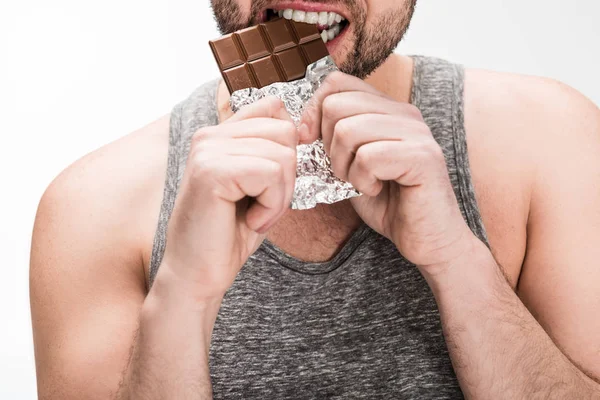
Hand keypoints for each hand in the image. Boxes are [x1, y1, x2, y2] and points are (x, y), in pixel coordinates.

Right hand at [160, 97, 297, 300]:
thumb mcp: (259, 186)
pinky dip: (271, 205)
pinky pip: (270, 174)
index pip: (274, 107)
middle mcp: (210, 135)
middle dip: (287, 177)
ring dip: (279, 196)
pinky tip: (250, 221)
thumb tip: (303, 128)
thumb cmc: (229, 233)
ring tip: (254, 215)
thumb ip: (272, 152)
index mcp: (220, 134)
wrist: (198, 274)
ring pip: (282, 155)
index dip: (289, 144)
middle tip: (262, 207)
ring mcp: (207, 150)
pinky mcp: (211, 171)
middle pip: (285, 132)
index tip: (277, 180)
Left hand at [301, 72, 477, 272]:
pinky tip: (377, 190)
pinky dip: (362, 181)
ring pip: (348, 131)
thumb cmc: (388, 204)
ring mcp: (417, 132)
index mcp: (388, 109)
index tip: (310, 141)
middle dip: (328, 145)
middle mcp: (405, 113)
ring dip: (344, 166)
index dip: (313, 111)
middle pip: (336, 105)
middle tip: (345, 171)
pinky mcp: (422, 157)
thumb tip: (301, 124)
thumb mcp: (351, 165)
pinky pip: (368, 157)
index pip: (337, 83)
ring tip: (362, 182)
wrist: (426, 240)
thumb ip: (333, 139)